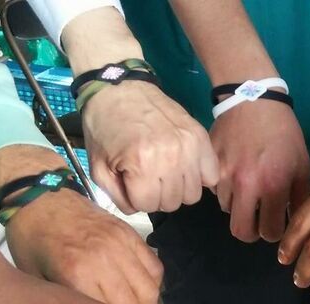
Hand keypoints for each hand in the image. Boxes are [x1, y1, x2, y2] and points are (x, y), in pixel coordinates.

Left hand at [4, 188, 162, 303]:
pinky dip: (152, 283)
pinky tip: (138, 289)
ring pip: (150, 290)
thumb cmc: (31, 242)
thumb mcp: (35, 280)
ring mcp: (120, 244)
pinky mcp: (130, 234)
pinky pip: (155, 267)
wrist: (38, 198)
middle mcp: (104, 260)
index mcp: (76, 274)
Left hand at [81, 81, 218, 213]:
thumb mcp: (98, 168)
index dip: (137, 198)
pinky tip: (184, 167)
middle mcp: (170, 157)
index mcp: (142, 164)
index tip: (131, 182)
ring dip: (178, 188)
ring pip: (193, 194)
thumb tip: (138, 208)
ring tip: (166, 173)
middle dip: (158, 195)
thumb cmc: (104, 127)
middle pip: (173, 202)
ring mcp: (189, 146)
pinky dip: (199, 176)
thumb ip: (118, 197)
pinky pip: (211, 175)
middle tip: (148, 177)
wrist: (119, 89)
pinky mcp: (200, 136)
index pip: (148, 206)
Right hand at [211, 99, 309, 241]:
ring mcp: (223, 175)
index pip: (270, 231)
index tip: (276, 224)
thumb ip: (299, 197)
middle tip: (258, 223)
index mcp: (273, 186)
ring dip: (238, 207)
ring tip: (248, 190)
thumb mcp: (302, 164)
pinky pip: (215, 189)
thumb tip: (295, 222)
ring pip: (226, 210)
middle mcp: (245, 185)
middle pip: (241, 231)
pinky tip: (235, 174)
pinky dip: (225, 189)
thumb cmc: (284, 132)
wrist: (253, 99)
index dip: (274, 233)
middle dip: (251, 232)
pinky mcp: (209, 165)